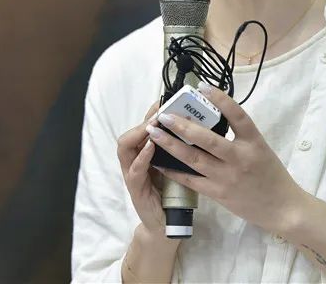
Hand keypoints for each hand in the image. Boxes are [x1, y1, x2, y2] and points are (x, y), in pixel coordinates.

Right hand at [116, 100, 166, 237]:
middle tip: (159, 111)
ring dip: (139, 134)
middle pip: (130, 133)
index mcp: (145, 154)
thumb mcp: (177, 166)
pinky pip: (134, 170)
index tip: (165, 100)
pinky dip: (141, 157)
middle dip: (144, 120)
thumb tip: (199, 126)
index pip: (143, 128)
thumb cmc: (173, 194)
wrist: (167, 225)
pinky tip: (150, 147)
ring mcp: (132, 174)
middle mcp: (135, 161)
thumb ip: (179, 148)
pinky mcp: (135, 189)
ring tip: (152, 125)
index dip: (151, 113)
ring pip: (126, 147)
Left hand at [146, 84, 307, 234]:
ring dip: (171, 145)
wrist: (281, 207)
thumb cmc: (270, 173)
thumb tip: (211, 116)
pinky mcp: (218, 194)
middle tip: (163, 114)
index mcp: (254, 142)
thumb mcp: (260, 148)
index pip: (238, 115)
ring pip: (194, 159)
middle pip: (208, 139)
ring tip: (154, 132)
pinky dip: (174, 169)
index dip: (220, 99)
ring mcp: (227, 177)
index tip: (202, 86)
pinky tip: (159, 160)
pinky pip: (191, 179)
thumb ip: (239, 135)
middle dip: (182, 126)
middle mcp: (240, 158)